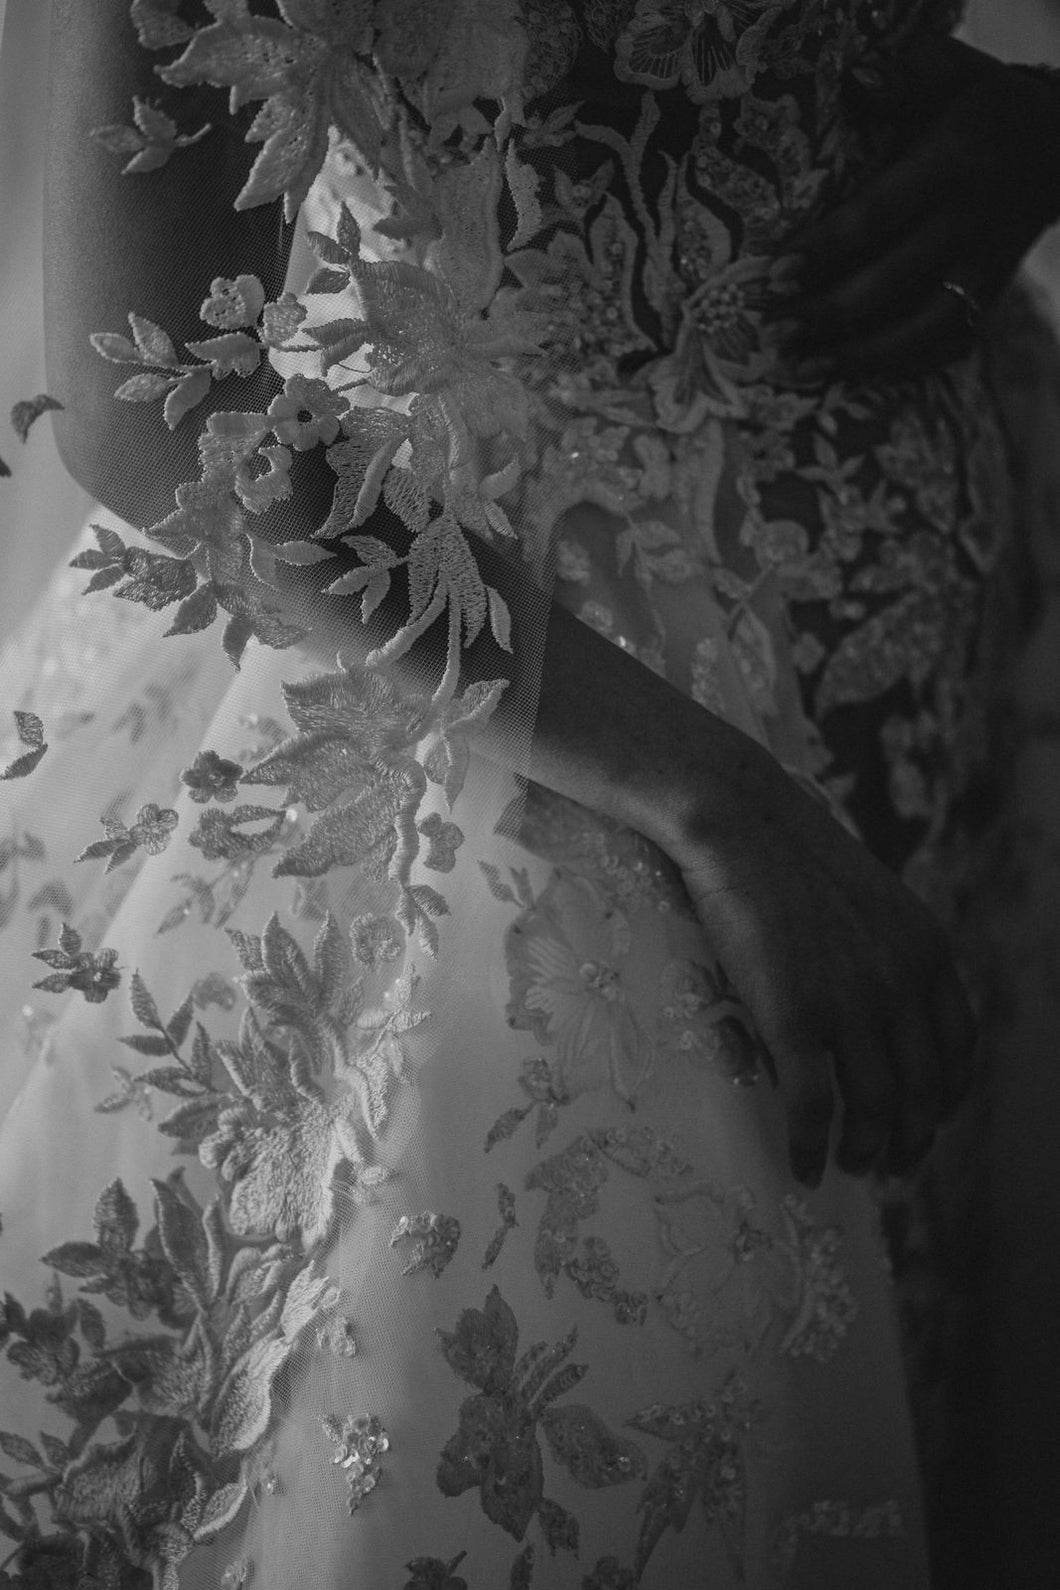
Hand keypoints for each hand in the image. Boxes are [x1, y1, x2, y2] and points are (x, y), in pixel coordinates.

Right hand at [658, 731, 976, 1188]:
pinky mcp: (795, 1016)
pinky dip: (811, 1148)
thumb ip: (890, 952)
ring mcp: (851, 1003)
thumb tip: (886, 999)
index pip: (958, 1049)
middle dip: (912, 1141)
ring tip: (850, 1169)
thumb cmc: (790, 853)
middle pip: (925, 1091)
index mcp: (928, 952)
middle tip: (891, 1169)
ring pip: (875, 1108)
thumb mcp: (871, 900)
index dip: (946, 1098)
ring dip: (866, 1152)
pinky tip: (803, 1167)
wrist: (741, 821)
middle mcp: (903, 984)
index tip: (925, 1121)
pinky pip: (812, 1106)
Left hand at [775, 37, 1059, 380]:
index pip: (882, 212)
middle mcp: (973, 221)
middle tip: (772, 338)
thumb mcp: (949, 73)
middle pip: (896, 281)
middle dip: (830, 315)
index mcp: (955, 160)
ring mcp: (987, 268)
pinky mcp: (991, 298)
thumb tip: (855, 82)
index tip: (775, 276)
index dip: (828, 248)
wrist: (1056, 146)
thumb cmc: (978, 106)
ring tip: (800, 371)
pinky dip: (901, 368)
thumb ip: (903, 77)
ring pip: (925, 328)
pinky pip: (948, 346)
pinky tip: (850, 380)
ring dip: (860, 357)